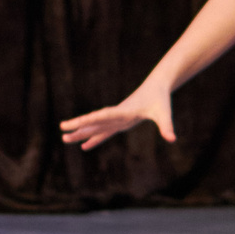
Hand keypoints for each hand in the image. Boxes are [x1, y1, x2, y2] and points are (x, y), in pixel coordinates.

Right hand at [59, 82, 176, 150]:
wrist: (156, 87)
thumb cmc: (161, 99)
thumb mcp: (164, 113)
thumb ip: (166, 126)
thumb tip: (172, 139)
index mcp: (124, 111)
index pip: (103, 116)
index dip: (89, 121)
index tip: (75, 124)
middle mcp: (116, 115)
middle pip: (94, 122)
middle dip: (78, 127)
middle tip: (62, 132)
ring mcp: (116, 119)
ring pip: (96, 128)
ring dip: (82, 134)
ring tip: (65, 139)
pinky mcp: (119, 122)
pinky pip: (104, 132)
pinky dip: (95, 139)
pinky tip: (86, 146)